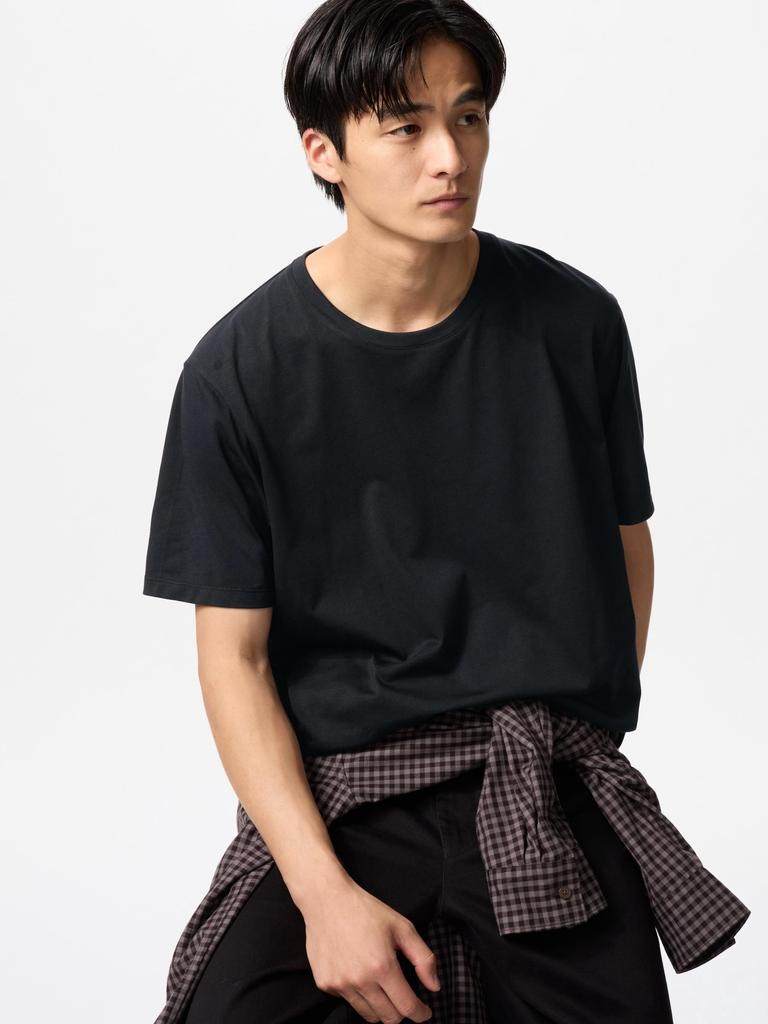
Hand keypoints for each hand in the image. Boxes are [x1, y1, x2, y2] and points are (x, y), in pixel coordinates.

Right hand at [301, 875, 440, 1021]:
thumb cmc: (366, 911)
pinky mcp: (325, 984)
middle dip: (401, 1012)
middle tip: (404, 997)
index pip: (406, 1007)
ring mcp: (340, 984)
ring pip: (368, 1014)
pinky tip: (358, 973)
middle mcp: (360, 980)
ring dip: (380, 1007)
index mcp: (382, 966)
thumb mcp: (402, 927)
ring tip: (381, 985)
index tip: (424, 1012)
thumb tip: (434, 986)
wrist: (327, 900)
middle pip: (388, 1018)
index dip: (420, 1013)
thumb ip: (423, 958)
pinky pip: (349, 1001)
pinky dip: (358, 995)